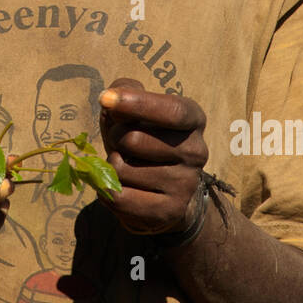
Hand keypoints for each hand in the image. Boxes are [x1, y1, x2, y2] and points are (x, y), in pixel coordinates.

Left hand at [98, 78, 207, 235]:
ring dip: (112, 166)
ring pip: (122, 170)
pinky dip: (107, 190)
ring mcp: (186, 183)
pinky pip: (121, 198)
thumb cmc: (143, 139)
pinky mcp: (171, 210)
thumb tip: (110, 100)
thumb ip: (124, 92)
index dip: (137, 104)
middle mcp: (196, 151)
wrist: (163, 193)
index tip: (106, 99)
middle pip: (134, 139)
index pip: (171, 111)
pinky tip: (118, 187)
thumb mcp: (136, 110)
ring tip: (126, 166)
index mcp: (193, 120)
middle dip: (114, 138)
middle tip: (120, 143)